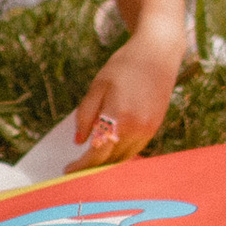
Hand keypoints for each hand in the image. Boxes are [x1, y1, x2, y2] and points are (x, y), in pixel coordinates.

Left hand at [65, 32, 179, 172]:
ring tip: (90, 164)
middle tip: (76, 171)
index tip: (68, 171)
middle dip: (92, 168)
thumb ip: (86, 115)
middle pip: (111, 160)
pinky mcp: (154, 127)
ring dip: (107, 164)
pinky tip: (109, 152)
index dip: (81, 166)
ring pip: (124, 158)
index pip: (97, 153)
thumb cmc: (124, 66)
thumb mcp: (98, 86)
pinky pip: (135, 150)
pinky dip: (121, 154)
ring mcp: (148, 130)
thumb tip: (79, 141)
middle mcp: (136, 128)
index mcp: (118, 117)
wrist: (157, 53)